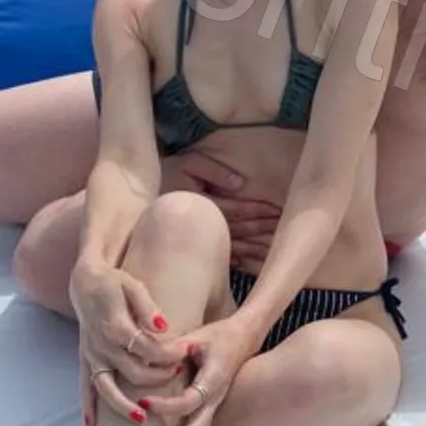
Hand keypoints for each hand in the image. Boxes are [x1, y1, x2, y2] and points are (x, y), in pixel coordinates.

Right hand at [68, 260, 185, 425]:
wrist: (85, 281)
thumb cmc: (114, 282)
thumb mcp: (133, 286)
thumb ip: (148, 309)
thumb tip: (163, 328)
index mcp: (115, 327)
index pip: (148, 349)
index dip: (169, 354)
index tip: (187, 352)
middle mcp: (101, 345)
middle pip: (133, 371)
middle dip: (158, 377)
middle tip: (178, 372)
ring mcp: (92, 355)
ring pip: (107, 387)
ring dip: (123, 405)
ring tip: (142, 418)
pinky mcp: (85, 358)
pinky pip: (85, 385)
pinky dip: (88, 405)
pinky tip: (92, 425)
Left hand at [140, 315, 261, 425]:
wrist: (244, 337)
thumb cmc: (218, 335)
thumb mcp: (196, 336)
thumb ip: (174, 347)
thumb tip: (149, 354)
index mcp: (213, 379)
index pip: (188, 400)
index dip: (166, 405)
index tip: (143, 402)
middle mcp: (215, 397)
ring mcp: (215, 404)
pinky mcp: (211, 407)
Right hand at [163, 152, 280, 267]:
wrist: (141, 194)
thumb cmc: (171, 173)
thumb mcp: (190, 164)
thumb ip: (215, 172)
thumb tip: (240, 184)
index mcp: (204, 203)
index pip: (236, 209)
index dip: (257, 209)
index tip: (276, 210)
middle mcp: (204, 224)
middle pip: (239, 229)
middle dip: (261, 228)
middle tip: (284, 228)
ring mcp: (200, 238)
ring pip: (234, 245)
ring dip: (256, 247)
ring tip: (277, 247)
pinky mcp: (197, 246)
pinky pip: (222, 255)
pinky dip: (240, 258)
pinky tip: (253, 261)